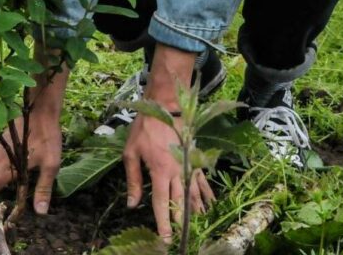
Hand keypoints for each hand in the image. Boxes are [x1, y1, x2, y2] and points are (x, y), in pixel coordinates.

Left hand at [124, 44, 215, 239]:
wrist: (166, 104)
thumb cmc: (145, 127)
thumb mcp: (131, 152)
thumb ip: (133, 180)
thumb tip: (132, 204)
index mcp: (160, 171)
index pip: (162, 203)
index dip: (163, 223)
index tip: (166, 238)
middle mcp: (177, 171)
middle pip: (181, 202)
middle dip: (181, 221)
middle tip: (182, 237)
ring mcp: (188, 164)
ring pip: (194, 193)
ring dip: (196, 211)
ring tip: (199, 226)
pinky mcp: (195, 158)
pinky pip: (202, 179)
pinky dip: (207, 193)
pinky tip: (210, 204)